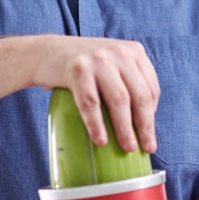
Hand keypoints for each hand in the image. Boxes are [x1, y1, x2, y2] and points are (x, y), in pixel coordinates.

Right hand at [41, 36, 159, 152]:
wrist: (46, 52)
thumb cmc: (83, 66)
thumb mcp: (112, 63)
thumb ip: (128, 81)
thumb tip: (142, 124)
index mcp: (134, 51)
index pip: (151, 87)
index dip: (152, 114)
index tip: (149, 134)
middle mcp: (120, 52)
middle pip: (140, 95)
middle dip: (145, 125)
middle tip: (146, 147)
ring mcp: (99, 59)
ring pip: (119, 100)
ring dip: (125, 128)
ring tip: (127, 147)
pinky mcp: (78, 69)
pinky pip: (91, 103)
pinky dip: (97, 124)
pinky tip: (101, 140)